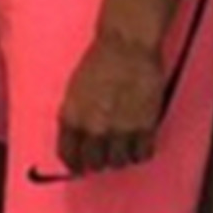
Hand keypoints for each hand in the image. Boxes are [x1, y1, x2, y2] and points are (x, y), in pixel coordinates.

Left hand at [57, 33, 164, 175]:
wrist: (127, 45)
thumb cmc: (100, 60)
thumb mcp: (74, 90)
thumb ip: (75, 116)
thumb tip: (78, 137)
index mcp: (72, 118)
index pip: (68, 155)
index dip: (75, 164)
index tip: (80, 167)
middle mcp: (94, 128)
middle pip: (95, 163)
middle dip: (99, 161)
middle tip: (105, 157)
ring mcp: (120, 130)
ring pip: (119, 162)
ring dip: (121, 157)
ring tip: (125, 147)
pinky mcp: (144, 127)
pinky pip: (142, 154)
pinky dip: (141, 152)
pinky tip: (141, 144)